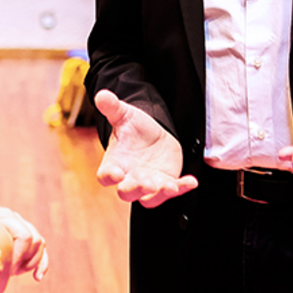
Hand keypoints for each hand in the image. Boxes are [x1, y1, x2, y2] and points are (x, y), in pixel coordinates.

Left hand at [0, 202, 48, 292]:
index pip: (21, 235)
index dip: (16, 258)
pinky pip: (40, 247)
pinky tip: (37, 278)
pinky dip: (41, 263)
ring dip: (29, 262)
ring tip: (11, 273)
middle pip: (31, 239)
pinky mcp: (21, 233)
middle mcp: (7, 216)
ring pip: (38, 242)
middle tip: (5, 273)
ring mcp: (16, 223)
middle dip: (21, 261)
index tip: (4, 273)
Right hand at [94, 90, 198, 206]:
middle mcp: (129, 178)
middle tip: (145, 184)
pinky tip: (192, 181)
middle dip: (135, 190)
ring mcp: (148, 184)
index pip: (105, 176)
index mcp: (114, 164)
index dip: (109, 176)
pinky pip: (174, 190)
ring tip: (170, 187)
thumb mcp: (124, 115)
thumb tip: (101, 94)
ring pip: (150, 198)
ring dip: (159, 194)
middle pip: (127, 193)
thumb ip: (112, 107)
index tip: (116, 174)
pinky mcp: (166, 183)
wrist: (153, 135)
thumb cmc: (133, 128)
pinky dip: (183, 188)